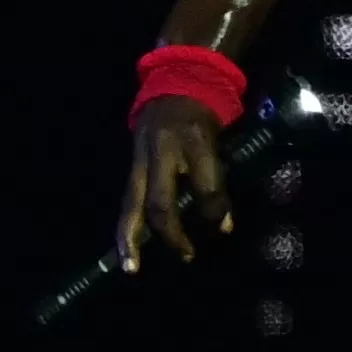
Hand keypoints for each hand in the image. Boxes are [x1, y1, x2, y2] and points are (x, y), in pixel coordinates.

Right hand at [117, 98, 231, 271]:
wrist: (172, 86)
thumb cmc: (201, 117)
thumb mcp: (217, 140)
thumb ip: (217, 180)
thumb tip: (222, 225)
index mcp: (190, 140)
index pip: (204, 182)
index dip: (214, 207)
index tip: (223, 228)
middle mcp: (160, 152)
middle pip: (159, 200)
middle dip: (169, 232)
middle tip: (185, 256)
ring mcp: (140, 160)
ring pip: (132, 205)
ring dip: (131, 238)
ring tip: (131, 266)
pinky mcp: (131, 169)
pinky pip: (128, 202)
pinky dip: (127, 227)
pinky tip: (127, 250)